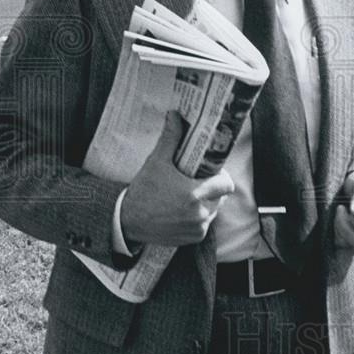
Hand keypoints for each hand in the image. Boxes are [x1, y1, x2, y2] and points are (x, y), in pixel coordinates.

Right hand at [120, 111, 234, 245]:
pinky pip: (204, 224)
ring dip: (206, 203)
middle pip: (221, 196)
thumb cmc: (143, 190)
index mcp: (194, 193)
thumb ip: (170, 139)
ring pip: (214, 210)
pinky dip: (198, 218)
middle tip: (196, 182)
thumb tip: (175, 115)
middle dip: (212, 188)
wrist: (126, 221)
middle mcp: (200, 213)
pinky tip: (183, 210)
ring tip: (188, 196)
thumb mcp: (156, 162)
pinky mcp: (194, 238)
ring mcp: (198, 228)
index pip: (226, 184)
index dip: (221, 177)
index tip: (209, 173)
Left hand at [333, 170, 353, 249]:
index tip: (353, 214)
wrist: (351, 185)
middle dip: (347, 226)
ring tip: (340, 209)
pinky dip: (335, 231)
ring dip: (340, 227)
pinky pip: (340, 243)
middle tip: (341, 208)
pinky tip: (337, 217)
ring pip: (348, 244)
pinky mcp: (350, 240)